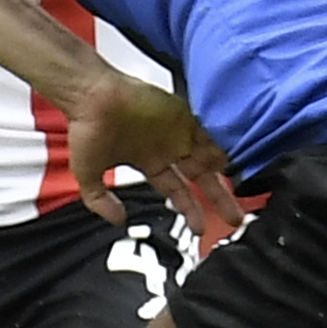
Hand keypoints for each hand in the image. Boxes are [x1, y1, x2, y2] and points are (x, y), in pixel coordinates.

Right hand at [61, 70, 242, 241]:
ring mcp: (176, 131)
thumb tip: (118, 221)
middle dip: (217, 199)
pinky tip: (230, 164)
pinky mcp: (181, 114)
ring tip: (240, 195)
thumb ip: (101, 201)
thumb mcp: (89, 176)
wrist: (92, 97)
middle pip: (199, 178)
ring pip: (207, 157)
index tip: (200, 230)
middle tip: (235, 219)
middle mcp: (166, 147)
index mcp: (149, 161)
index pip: (176, 190)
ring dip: (222, 175)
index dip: (189, 210)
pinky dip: (218, 148)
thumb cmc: (86, 128)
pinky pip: (206, 133)